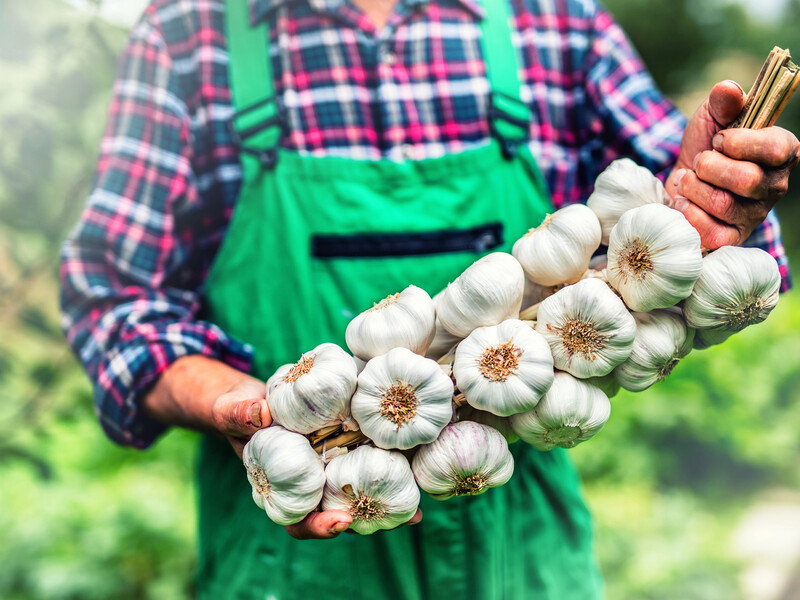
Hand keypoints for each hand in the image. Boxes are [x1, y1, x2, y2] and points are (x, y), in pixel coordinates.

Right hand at [145, 356, 424, 539]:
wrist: (255, 397)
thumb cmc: (236, 410)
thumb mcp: (231, 410)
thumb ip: (239, 414)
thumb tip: (258, 413)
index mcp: (279, 489)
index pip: (298, 519)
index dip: (319, 526)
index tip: (339, 522)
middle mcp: (308, 484)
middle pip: (340, 511)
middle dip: (372, 518)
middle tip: (404, 520)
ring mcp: (328, 467)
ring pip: (359, 490)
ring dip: (390, 498)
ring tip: (421, 507)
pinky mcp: (345, 445)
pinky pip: (368, 456)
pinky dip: (390, 460)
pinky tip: (415, 459)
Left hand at [665, 80, 799, 247]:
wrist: (680, 180)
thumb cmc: (705, 147)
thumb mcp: (712, 117)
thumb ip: (723, 102)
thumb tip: (729, 89)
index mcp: (782, 151)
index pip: (774, 148)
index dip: (739, 143)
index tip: (719, 139)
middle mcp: (775, 186)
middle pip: (746, 179)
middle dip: (709, 166)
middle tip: (700, 162)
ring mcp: (755, 215)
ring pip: (723, 203)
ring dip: (693, 187)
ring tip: (689, 180)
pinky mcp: (731, 237)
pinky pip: (709, 231)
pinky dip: (688, 212)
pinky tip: (685, 202)